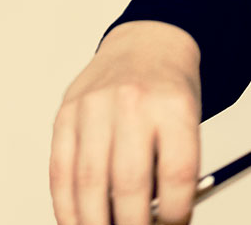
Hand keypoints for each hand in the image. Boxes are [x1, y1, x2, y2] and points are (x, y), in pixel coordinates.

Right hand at [50, 21, 203, 224]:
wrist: (148, 43)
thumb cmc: (171, 91)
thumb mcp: (190, 120)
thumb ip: (175, 166)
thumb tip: (159, 218)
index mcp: (174, 106)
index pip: (177, 173)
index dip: (175, 212)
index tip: (174, 224)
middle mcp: (133, 104)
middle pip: (129, 182)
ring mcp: (94, 108)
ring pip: (89, 183)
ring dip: (94, 222)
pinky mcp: (66, 115)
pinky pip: (60, 171)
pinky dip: (66, 206)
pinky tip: (76, 221)